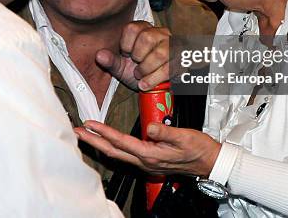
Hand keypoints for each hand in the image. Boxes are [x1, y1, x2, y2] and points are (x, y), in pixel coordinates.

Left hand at [75, 120, 219, 177]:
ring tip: (87, 134)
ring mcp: (146, 162)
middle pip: (112, 151)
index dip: (104, 132)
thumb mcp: (184, 136)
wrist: (210, 163)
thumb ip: (165, 132)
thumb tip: (149, 127)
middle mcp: (145, 160)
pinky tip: (107, 141)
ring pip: (117, 153)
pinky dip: (112, 146)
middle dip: (93, 141)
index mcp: (151, 155)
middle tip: (77, 131)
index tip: (89, 123)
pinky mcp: (149, 160)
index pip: (121, 141)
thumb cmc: (199, 149)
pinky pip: (125, 153)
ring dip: (100, 143)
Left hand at [96, 21, 170, 90]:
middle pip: (147, 38)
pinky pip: (168, 69)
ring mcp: (172, 46)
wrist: (154, 86)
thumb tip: (99, 55)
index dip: (126, 45)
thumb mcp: (121, 67)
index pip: (132, 28)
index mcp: (143, 29)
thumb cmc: (137, 71)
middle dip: (138, 56)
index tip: (126, 55)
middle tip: (135, 65)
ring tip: (141, 75)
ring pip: (159, 54)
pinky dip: (153, 79)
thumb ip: (110, 60)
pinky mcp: (180, 60)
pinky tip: (145, 84)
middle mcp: (160, 33)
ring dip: (146, 69)